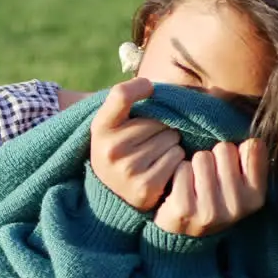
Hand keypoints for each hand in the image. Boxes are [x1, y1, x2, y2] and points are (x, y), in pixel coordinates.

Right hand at [89, 77, 184, 211]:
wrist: (113, 191)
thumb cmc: (119, 146)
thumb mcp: (111, 121)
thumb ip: (125, 97)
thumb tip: (151, 86)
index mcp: (101, 128)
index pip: (121, 94)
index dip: (139, 87)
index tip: (148, 89)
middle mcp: (112, 149)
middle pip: (159, 120)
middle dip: (162, 127)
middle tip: (150, 138)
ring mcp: (128, 170)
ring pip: (171, 139)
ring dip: (171, 144)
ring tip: (155, 154)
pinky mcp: (146, 186)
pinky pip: (177, 158)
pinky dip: (176, 160)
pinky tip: (161, 167)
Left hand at [154, 139, 268, 236]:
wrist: (184, 233)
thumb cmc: (215, 199)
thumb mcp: (242, 186)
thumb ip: (251, 162)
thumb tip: (252, 141)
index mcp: (256, 197)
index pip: (252, 147)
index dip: (237, 151)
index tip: (230, 167)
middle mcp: (237, 206)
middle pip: (225, 148)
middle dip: (214, 157)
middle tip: (209, 176)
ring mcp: (210, 210)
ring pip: (202, 157)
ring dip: (195, 164)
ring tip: (195, 182)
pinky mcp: (184, 209)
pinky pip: (182, 168)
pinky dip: (179, 173)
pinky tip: (181, 189)